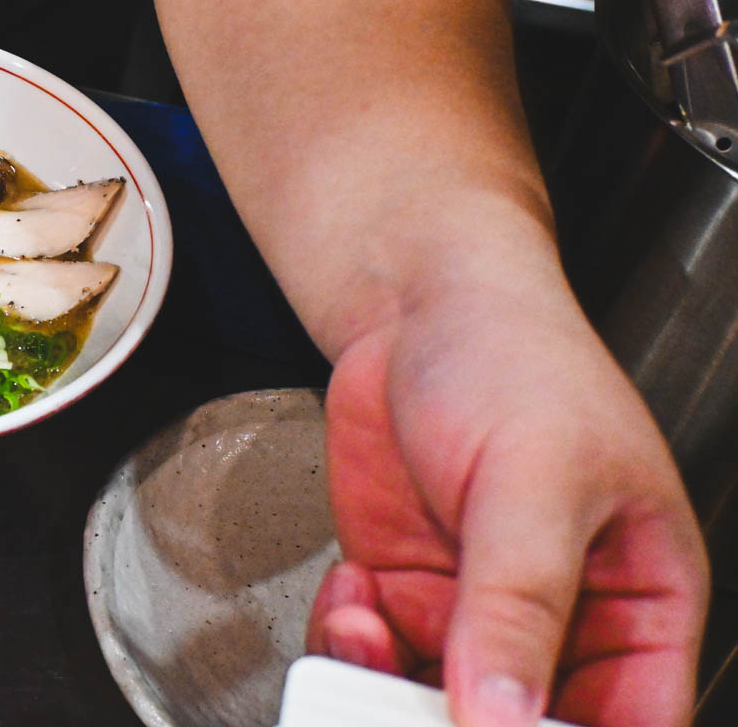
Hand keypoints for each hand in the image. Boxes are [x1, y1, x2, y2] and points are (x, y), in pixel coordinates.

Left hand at [307, 277, 707, 726]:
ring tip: (369, 629)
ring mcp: (473, 609)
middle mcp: (559, 620)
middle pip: (520, 724)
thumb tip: (503, 715)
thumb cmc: (512, 356)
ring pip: (434, 703)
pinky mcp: (403, 589)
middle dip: (461, 725)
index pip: (629, 725)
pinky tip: (352, 589)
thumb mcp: (534, 476)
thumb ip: (521, 601)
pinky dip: (348, 641)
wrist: (410, 303)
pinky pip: (372, 656)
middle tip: (409, 706)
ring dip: (386, 689)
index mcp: (640, 601)